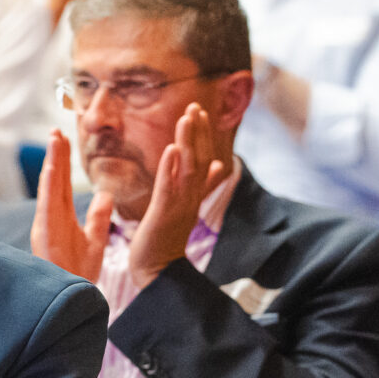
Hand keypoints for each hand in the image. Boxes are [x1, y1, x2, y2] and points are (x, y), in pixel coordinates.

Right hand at [29, 129, 113, 280]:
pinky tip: (52, 168)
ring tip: (54, 139)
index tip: (64, 138)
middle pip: (56, 179)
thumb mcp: (95, 239)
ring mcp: (47, 223)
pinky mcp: (45, 232)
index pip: (64, 182)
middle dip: (56, 154)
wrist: (73, 296)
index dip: (64, 160)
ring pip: (50, 186)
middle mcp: (52, 216)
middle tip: (56, 130)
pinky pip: (47, 205)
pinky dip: (49, 186)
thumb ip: (99, 215)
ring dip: (52, 162)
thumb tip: (106, 193)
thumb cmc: (79, 272)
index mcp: (62, 216)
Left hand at [128, 102, 224, 288]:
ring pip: (189, 169)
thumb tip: (219, 166)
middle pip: (199, 159)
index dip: (203, 136)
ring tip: (187, 118)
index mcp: (194, 194)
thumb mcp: (186, 206)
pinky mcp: (165, 215)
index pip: (203, 160)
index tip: (200, 112)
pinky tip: (171, 149)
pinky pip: (169, 188)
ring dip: (188, 142)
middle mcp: (190, 197)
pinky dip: (171, 168)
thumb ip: (203, 185)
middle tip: (195, 106)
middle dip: (198, 132)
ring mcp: (180, 206)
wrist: (159, 271)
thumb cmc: (167, 239)